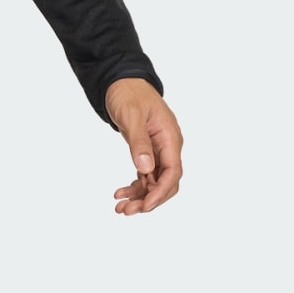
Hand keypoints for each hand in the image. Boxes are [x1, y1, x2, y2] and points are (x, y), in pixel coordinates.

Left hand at [104, 78, 181, 214]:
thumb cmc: (129, 94)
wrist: (122, 82)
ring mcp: (159, 150)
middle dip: (149, 200)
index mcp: (170, 137)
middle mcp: (168, 146)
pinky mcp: (148, 152)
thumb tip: (145, 168)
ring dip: (140, 197)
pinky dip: (136, 186)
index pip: (173, 172)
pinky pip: (146, 175)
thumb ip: (138, 142)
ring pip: (155, 182)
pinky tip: (121, 193)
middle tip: (126, 210)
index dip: (160, 192)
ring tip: (120, 207)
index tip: (144, 206)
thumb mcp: (131, 116)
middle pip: (166, 182)